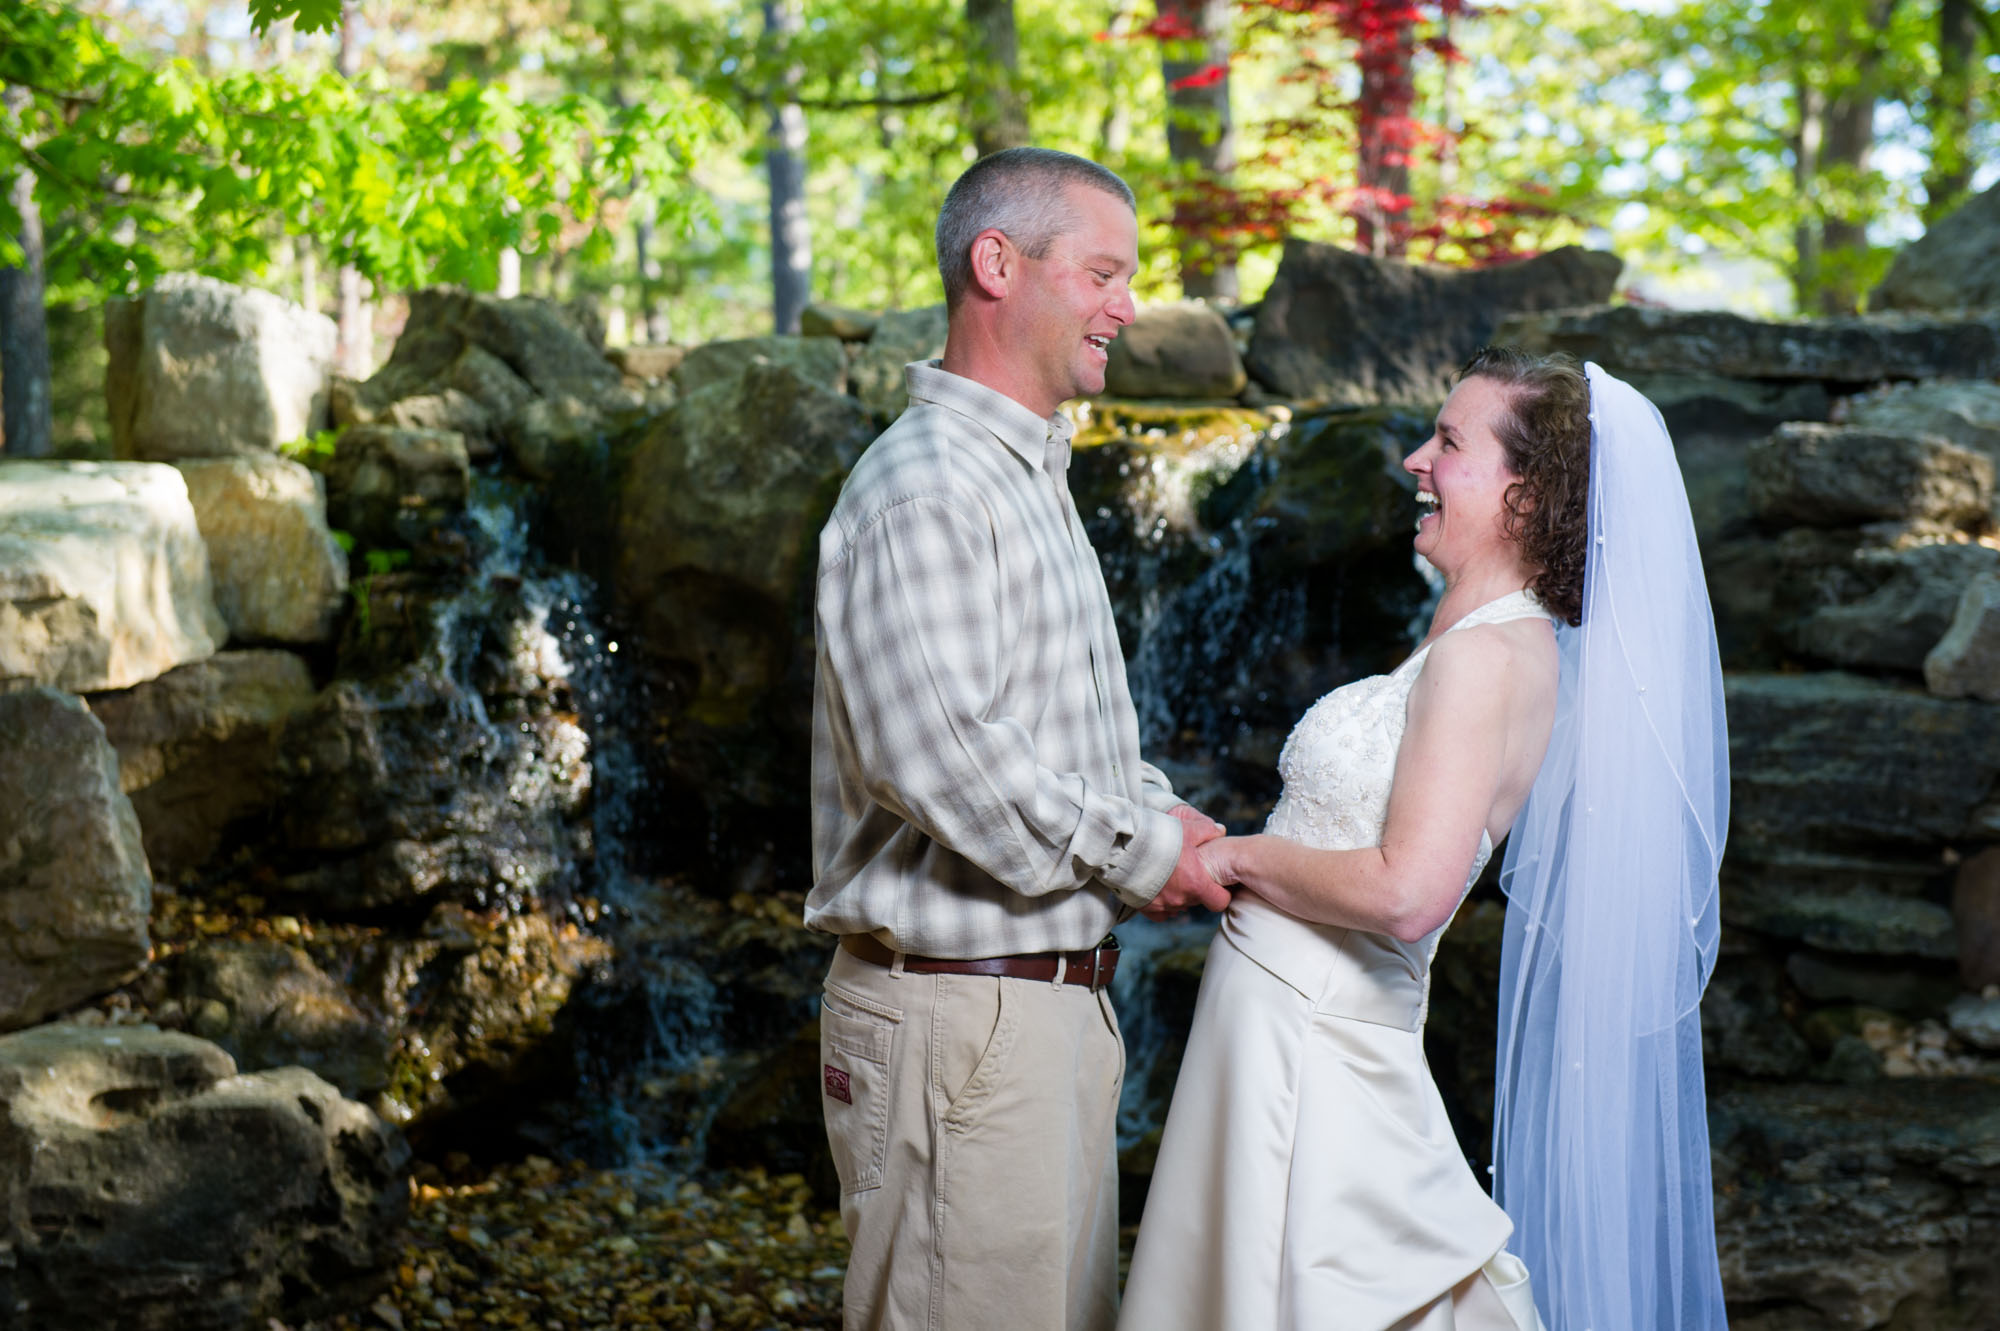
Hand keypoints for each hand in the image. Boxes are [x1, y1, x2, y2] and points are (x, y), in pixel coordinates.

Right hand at [1143, 805, 1230, 919]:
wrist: (1122, 846)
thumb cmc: (1156, 836)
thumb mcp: (1186, 829)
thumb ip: (1207, 831)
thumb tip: (1220, 830)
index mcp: (1196, 883)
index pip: (1220, 901)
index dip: (1221, 892)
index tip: (1216, 883)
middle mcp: (1181, 898)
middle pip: (1197, 900)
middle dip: (1196, 888)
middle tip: (1188, 870)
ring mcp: (1162, 904)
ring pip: (1178, 905)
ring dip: (1178, 894)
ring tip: (1170, 874)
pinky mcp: (1145, 907)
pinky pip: (1160, 911)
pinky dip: (1162, 903)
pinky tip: (1159, 888)